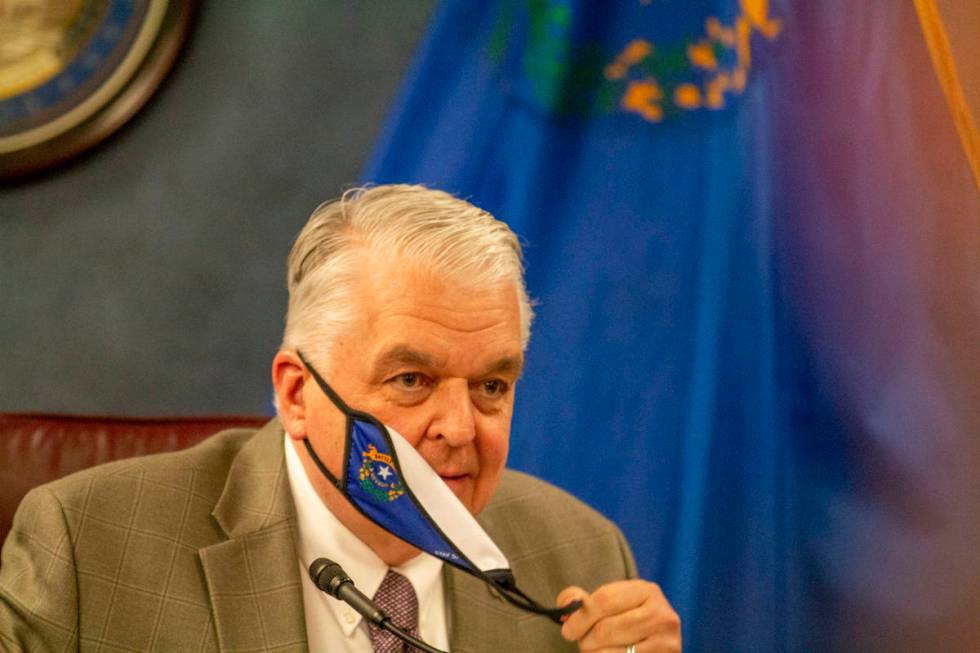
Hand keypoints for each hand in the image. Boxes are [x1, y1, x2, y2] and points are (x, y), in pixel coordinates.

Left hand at [556, 580, 680, 651]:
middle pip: (606, 629)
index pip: (605, 600)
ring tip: (596, 651)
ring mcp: (666, 641)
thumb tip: (567, 605)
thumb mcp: (611, 605)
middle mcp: (661, 614)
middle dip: (586, 640)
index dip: (580, 617)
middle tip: (583, 644)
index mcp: (647, 590)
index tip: (567, 631)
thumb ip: (585, 601)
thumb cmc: (627, 623)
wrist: (656, 647)